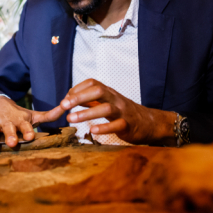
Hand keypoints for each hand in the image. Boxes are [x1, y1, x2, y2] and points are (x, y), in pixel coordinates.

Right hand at [0, 96, 64, 147]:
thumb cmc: (19, 116)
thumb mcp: (33, 115)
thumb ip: (49, 115)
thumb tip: (67, 109)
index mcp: (20, 121)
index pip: (25, 127)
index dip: (28, 132)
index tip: (31, 137)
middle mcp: (8, 123)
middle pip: (9, 130)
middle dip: (11, 136)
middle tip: (13, 143)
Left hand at [60, 79, 176, 144]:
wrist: (148, 122)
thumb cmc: (123, 112)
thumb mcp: (107, 102)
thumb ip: (90, 100)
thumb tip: (70, 97)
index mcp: (109, 92)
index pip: (93, 83)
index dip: (78, 89)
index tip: (65, 98)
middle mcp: (115, 99)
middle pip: (98, 91)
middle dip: (79, 97)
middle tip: (64, 105)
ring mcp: (123, 111)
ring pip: (106, 108)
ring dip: (87, 113)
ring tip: (71, 119)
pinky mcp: (128, 125)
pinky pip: (117, 125)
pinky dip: (104, 127)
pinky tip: (92, 130)